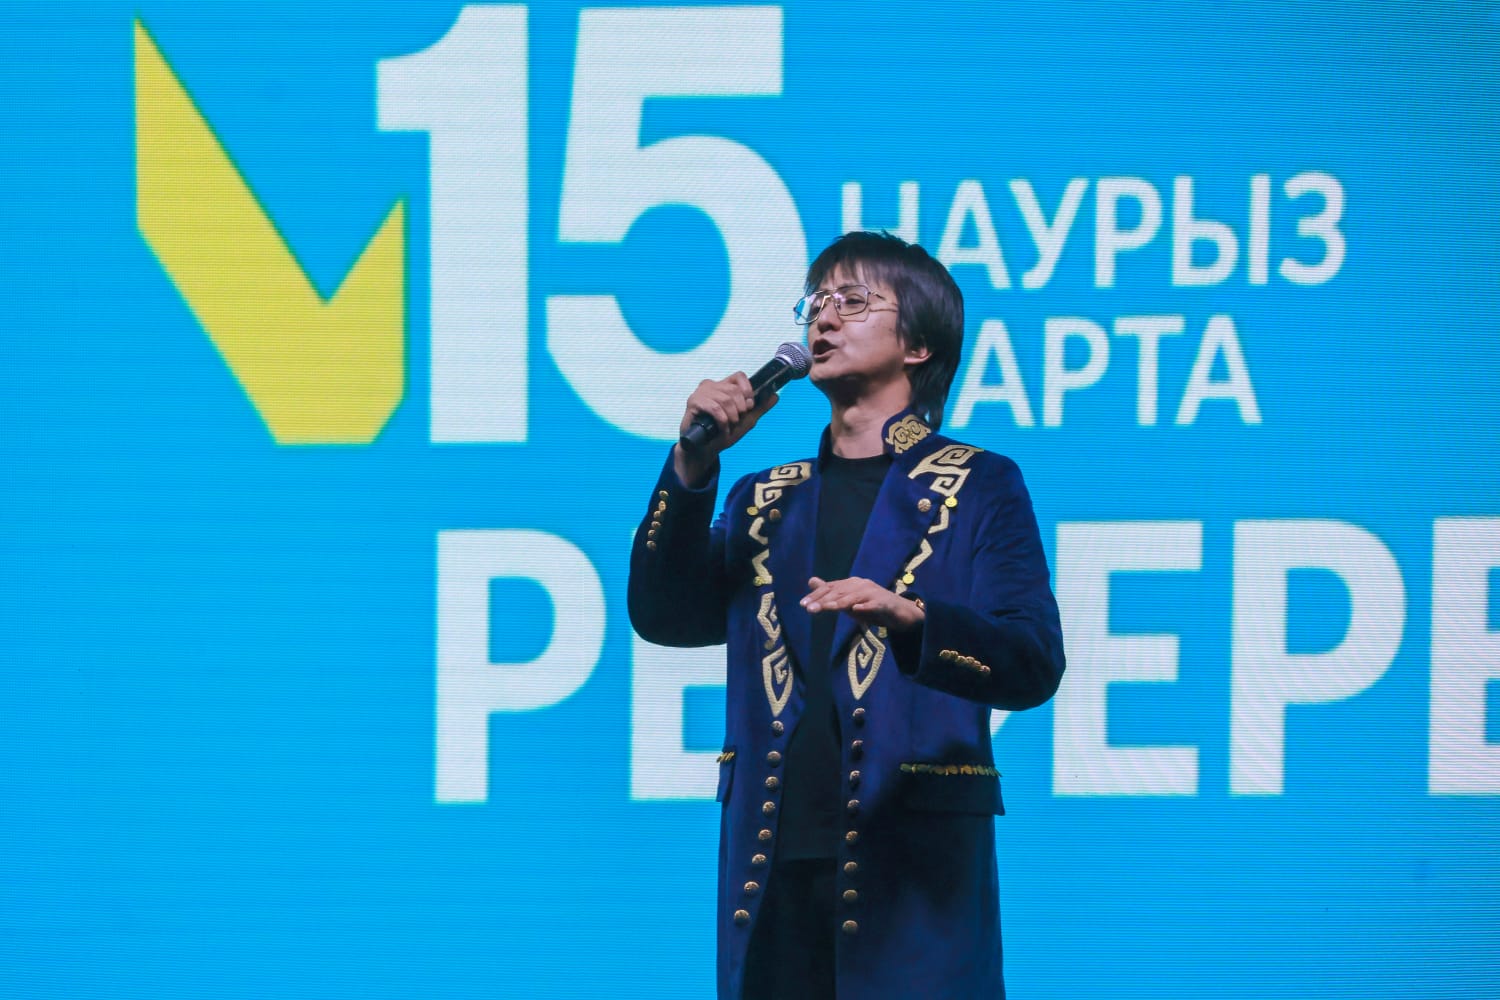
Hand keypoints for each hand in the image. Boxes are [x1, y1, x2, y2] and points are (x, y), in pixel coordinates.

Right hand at [672, 373, 777, 486]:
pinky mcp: (693, 402)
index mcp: (723, 386)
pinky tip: (722, 428)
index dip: (748, 390)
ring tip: (729, 426)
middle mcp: (711, 385)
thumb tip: (775, 395)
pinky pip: (714, 408)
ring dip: (731, 417)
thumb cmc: (722, 433)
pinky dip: (722, 421)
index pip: (740, 376)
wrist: (705, 450)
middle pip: (734, 390)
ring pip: (725, 399)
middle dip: (740, 410)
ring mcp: (701, 393)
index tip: (748, 406)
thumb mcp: (745, 421)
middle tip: (736, 421)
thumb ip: (759, 408)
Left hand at [800, 576, 924, 631]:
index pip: (831, 588)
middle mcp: (862, 585)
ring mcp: (874, 592)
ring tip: (827, 608)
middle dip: (823, 600)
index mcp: (852, 584)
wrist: (900, 613)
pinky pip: (874, 605)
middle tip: (809, 609)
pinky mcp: (885, 603)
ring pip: (854, 597)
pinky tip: (857, 610)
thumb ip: (831, 593)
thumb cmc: (872, 607)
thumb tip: (811, 581)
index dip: (817, 595)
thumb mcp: (849, 602)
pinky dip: (865, 607)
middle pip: (840, 591)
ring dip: (840, 603)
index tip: (803, 604)